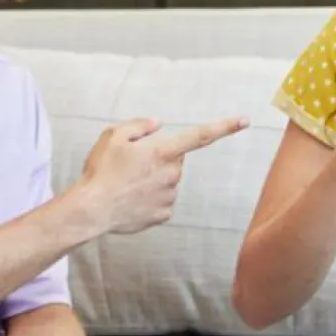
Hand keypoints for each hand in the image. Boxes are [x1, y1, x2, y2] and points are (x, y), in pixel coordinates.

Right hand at [78, 114, 248, 236]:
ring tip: (127, 183)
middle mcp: (172, 174)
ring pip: (169, 181)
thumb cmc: (101, 171)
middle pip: (176, 159)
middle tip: (133, 164)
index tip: (244, 120)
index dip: (224, 127)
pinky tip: (132, 199)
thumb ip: (138, 125)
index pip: (200, 135)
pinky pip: (162, 200)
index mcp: (162, 152)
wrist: (91, 210)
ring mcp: (170, 196)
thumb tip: (157, 124)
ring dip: (154, 179)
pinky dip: (150, 198)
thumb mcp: (113, 136)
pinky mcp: (164, 214)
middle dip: (160, 158)